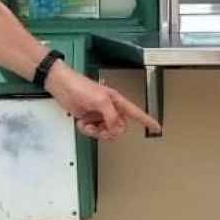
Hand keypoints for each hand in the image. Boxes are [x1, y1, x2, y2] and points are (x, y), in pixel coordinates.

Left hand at [45, 62, 160, 138]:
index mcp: (117, 102)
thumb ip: (112, 115)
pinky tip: (82, 122)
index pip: (137, 113)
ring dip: (96, 132)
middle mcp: (110, 109)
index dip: (148, 121)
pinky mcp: (89, 119)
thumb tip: (116, 128)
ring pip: (106, 132)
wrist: (62, 87)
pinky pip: (93, 132)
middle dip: (110, 132)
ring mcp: (99, 115)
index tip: (157, 128)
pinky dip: (87, 130)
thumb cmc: (80, 86)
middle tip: (101, 130)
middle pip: (120, 128)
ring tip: (88, 124)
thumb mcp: (100, 100)